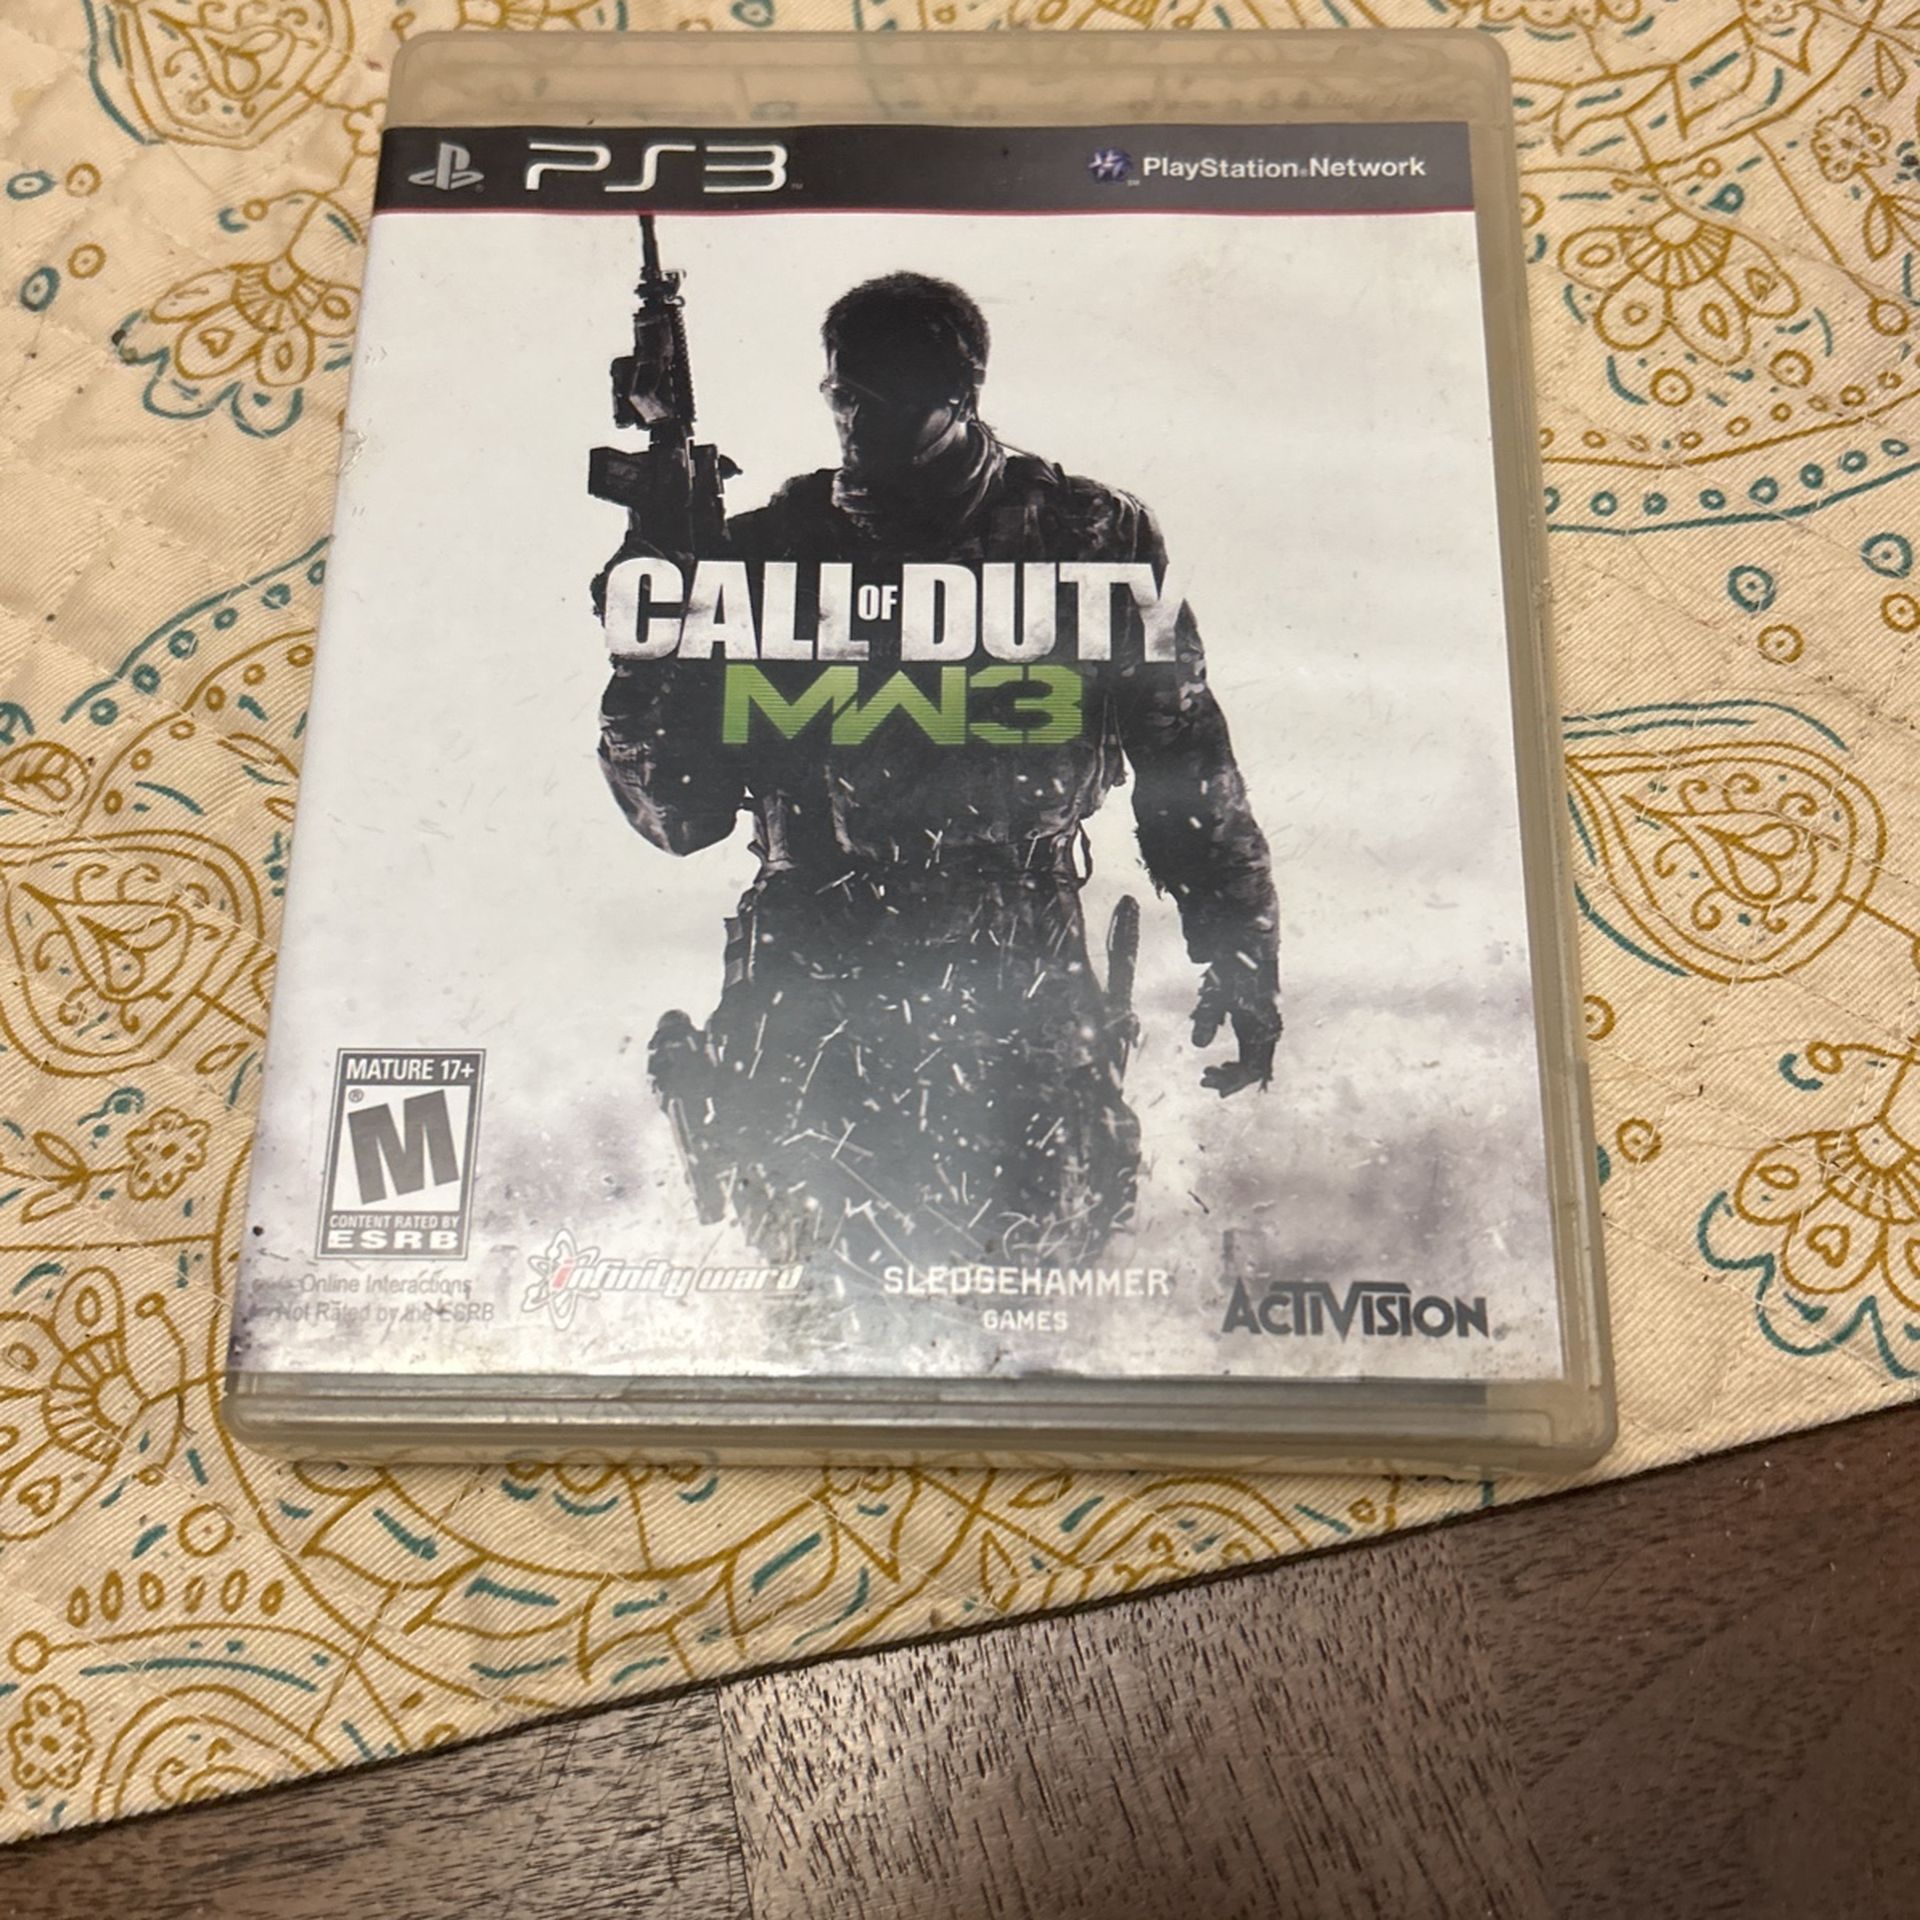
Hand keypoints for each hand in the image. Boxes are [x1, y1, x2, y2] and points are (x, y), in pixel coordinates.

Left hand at [1191, 960, 1281, 1096]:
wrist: (1250, 946)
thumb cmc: (1233, 970)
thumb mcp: (1216, 994)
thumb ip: (1207, 1019)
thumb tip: (1198, 1045)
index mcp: (1261, 1028)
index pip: (1252, 1069)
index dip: (1233, 1081)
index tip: (1210, 1083)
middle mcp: (1268, 1031)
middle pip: (1254, 1069)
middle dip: (1231, 1080)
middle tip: (1205, 1080)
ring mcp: (1265, 1027)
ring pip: (1255, 1061)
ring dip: (1234, 1072)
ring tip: (1209, 1074)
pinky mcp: (1259, 1022)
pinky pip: (1254, 1052)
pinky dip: (1240, 1062)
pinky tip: (1224, 1064)